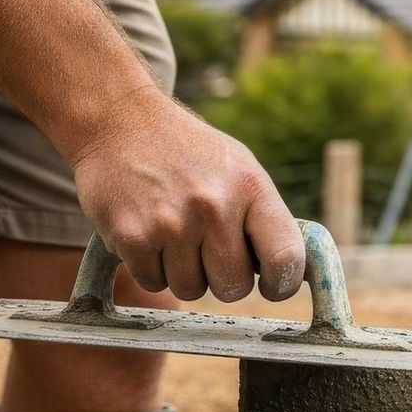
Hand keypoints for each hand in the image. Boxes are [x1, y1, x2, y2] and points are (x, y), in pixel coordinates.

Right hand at [69, 92, 305, 302]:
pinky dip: (151, 268)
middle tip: (209, 252)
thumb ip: (263, 216)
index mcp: (250, 187)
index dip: (282, 284)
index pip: (285, 257)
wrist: (121, 122)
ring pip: (191, 289)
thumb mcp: (239, 168)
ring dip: (184, 273)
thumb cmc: (189, 152)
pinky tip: (148, 232)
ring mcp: (171, 224)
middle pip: (233, 287)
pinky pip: (153, 282)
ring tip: (175, 233)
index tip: (272, 286)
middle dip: (223, 278)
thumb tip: (289, 271)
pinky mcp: (132, 237)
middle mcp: (214, 207)